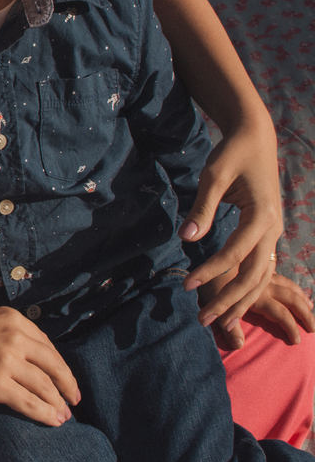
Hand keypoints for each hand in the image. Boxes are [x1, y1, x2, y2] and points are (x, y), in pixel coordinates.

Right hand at [0, 307, 79, 427]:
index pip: (46, 345)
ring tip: (63, 416)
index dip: (59, 365)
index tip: (65, 378)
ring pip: (45, 387)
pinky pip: (31, 403)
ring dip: (58, 404)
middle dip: (67, 384)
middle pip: (53, 365)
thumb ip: (2, 333)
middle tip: (73, 399)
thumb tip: (23, 354)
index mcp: (11, 319)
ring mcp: (6, 361)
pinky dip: (46, 414)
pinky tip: (53, 421)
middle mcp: (13, 337)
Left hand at [179, 121, 282, 330]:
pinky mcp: (267, 233)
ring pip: (262, 276)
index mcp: (261, 215)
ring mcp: (274, 232)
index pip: (234, 253)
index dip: (210, 271)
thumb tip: (187, 238)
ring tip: (219, 322)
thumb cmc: (231, 154)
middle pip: (254, 275)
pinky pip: (261, 267)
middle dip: (229, 300)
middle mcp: (273, 228)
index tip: (188, 285)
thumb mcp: (214, 175)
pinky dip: (248, 288)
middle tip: (203, 320)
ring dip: (241, 300)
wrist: (255, 138)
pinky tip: (233, 303)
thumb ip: (202, 207)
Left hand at [204, 272, 314, 349]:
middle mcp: (264, 285)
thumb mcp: (214, 304)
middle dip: (304, 315)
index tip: (296, 341)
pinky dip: (291, 285)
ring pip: (290, 287)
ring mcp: (263, 274)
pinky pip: (281, 277)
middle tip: (313, 329)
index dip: (290, 328)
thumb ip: (227, 326)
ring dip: (301, 298)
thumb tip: (239, 346)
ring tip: (310, 308)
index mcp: (256, 296)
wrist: (209, 255)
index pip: (280, 314)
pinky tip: (292, 288)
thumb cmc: (207, 282)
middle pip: (292, 300)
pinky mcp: (258, 267)